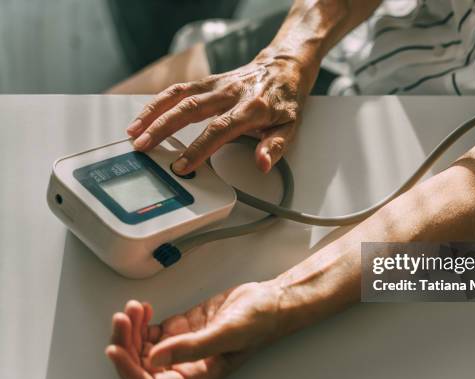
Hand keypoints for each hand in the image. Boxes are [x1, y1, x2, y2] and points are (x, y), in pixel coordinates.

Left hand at [105, 282, 281, 378]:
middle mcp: (187, 364)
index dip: (130, 373)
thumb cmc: (259, 321)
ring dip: (132, 329)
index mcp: (198, 375)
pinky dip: (142, 320)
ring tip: (132, 309)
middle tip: (121, 320)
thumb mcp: (226, 334)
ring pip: (144, 346)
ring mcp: (184, 344)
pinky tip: (142, 308)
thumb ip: (190, 348)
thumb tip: (154, 357)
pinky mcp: (184, 327)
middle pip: (143, 365)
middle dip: (126, 344)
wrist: (270, 300)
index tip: (115, 350)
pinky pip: (153, 330)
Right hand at [126, 50, 315, 174]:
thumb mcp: (290, 127)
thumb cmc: (285, 100)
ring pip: (179, 95)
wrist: (284, 67)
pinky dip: (158, 101)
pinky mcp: (207, 81)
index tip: (182, 165)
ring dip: (154, 112)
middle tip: (144, 146)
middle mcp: (230, 93)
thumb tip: (262, 164)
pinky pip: (179, 89)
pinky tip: (144, 115)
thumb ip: (274, 147)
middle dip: (163, 128)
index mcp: (251, 108)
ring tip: (134, 131)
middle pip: (190, 109)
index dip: (199, 148)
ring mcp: (216, 85)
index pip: (219, 129)